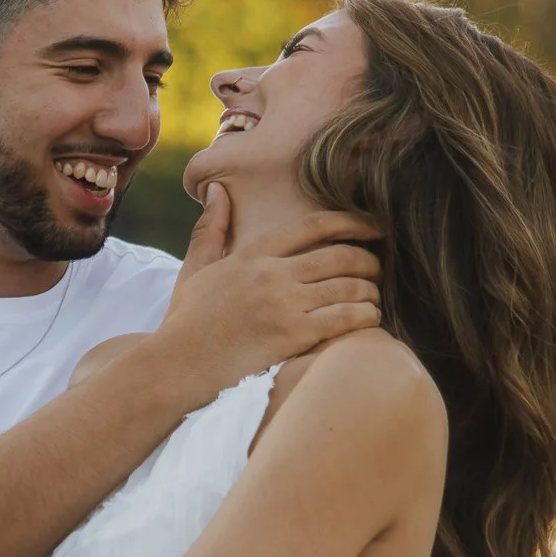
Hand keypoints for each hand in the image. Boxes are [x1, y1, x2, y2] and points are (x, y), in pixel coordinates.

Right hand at [156, 183, 381, 409]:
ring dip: (371, 292)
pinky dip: (365, 316)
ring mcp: (284, 305)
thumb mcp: (194, 269)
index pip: (314, 226)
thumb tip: (218, 189)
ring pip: (349, 287)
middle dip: (370, 260)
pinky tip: (370, 320)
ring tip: (375, 299)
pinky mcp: (292, 336)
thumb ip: (211, 229)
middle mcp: (272, 274)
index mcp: (253, 254)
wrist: (176, 367)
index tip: (374, 226)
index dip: (352, 221)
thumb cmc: (186, 322)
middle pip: (341, 256)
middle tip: (380, 269)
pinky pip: (345, 318)